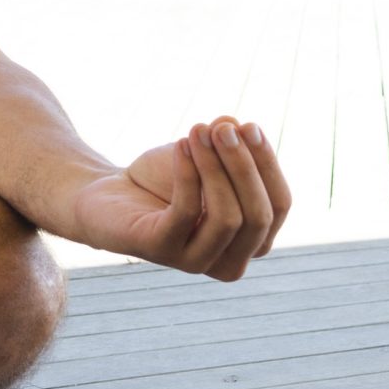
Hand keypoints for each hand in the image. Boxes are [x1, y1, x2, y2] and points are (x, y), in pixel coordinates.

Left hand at [69, 115, 291, 280]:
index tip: (249, 125)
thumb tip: (239, 126)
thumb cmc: (165, 179)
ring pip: (227, 218)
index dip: (268, 165)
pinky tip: (182, 145)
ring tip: (197, 130)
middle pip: (258, 215)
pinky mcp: (160, 251)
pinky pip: (186, 213)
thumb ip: (229, 143)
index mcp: (253, 241)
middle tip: (222, 128)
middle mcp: (230, 261)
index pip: (280, 206)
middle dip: (244, 166)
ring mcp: (196, 262)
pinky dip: (188, 174)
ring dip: (215, 167)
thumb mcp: (206, 156)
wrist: (107, 195)